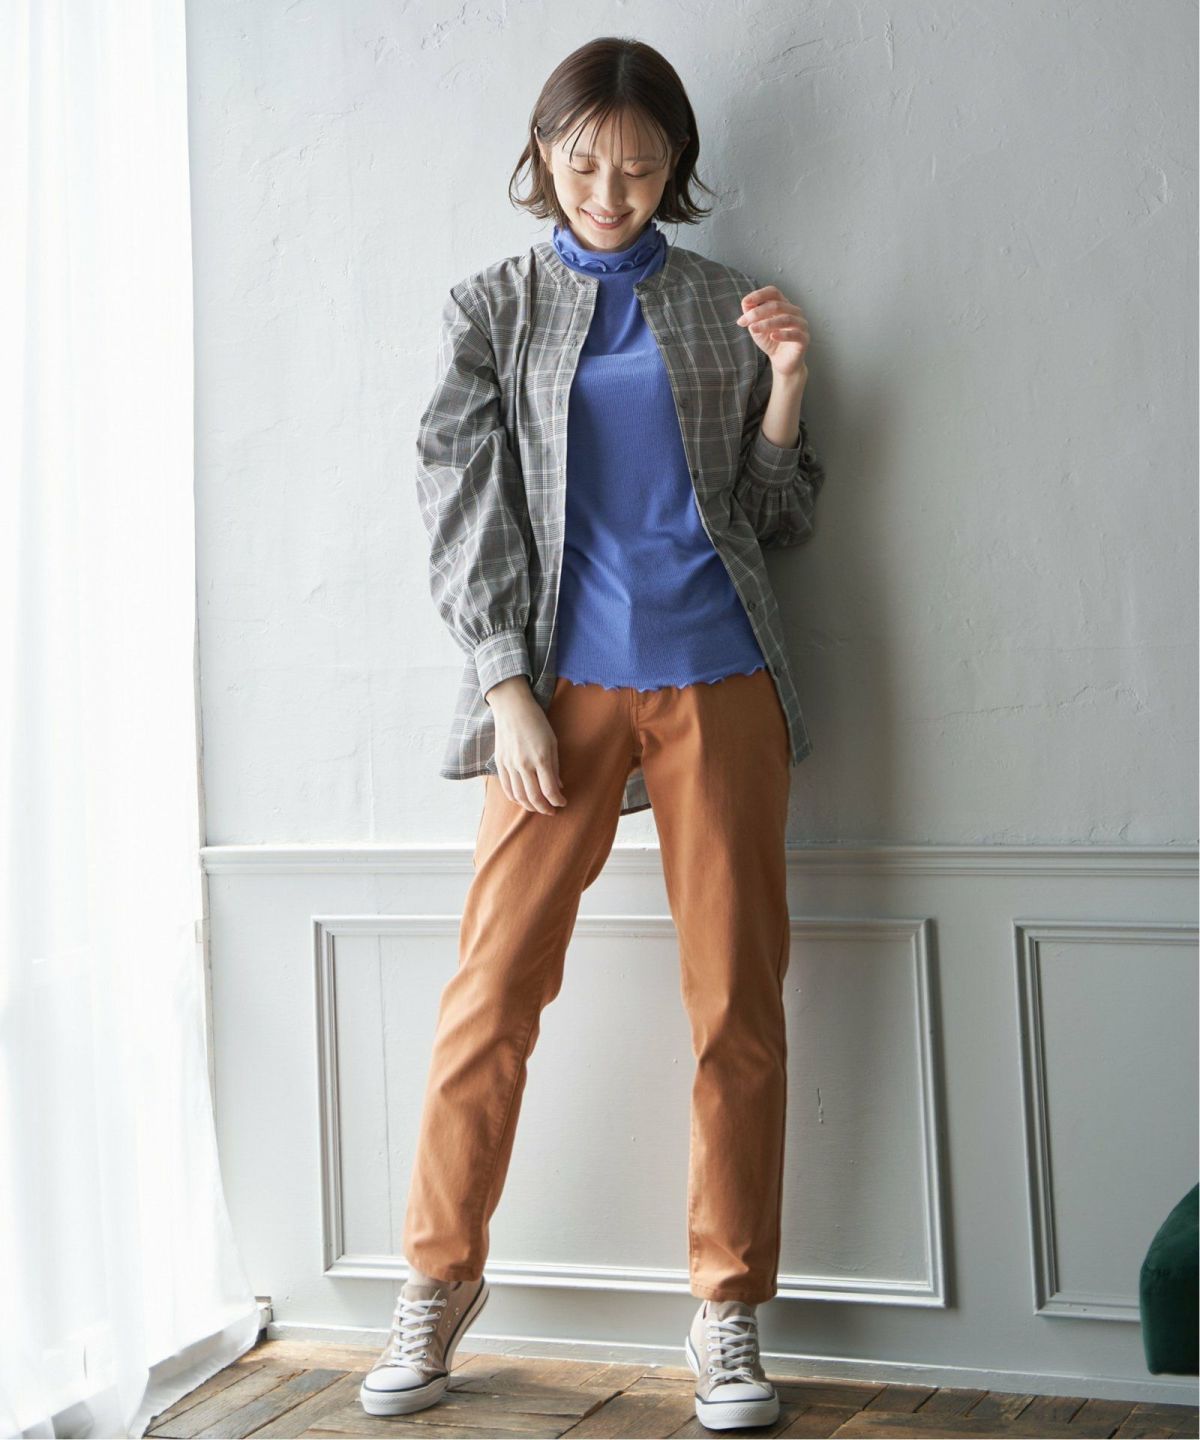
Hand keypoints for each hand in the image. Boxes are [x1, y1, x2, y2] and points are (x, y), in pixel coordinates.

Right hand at [483, 677, 567, 813]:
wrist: (512, 708)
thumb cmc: (536, 722)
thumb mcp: (552, 742)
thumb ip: (555, 767)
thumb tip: (558, 787)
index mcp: (541, 758)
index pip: (549, 790)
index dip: (557, 801)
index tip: (562, 803)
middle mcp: (524, 764)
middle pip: (534, 797)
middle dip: (544, 808)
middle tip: (552, 811)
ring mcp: (510, 765)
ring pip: (519, 796)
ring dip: (530, 806)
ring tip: (538, 807)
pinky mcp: (500, 763)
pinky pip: (506, 787)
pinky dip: (515, 798)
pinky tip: (522, 800)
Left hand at [735, 285, 809, 381]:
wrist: (781, 361)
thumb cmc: (770, 341)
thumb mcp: (756, 327)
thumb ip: (751, 315)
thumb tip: (746, 303)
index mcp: (783, 305)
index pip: (773, 292)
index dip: (759, 295)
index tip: (745, 302)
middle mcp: (794, 311)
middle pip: (777, 305)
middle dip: (757, 312)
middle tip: (743, 322)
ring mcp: (801, 324)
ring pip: (786, 319)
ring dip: (767, 323)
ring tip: (753, 329)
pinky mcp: (804, 339)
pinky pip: (795, 334)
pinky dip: (783, 334)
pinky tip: (772, 336)